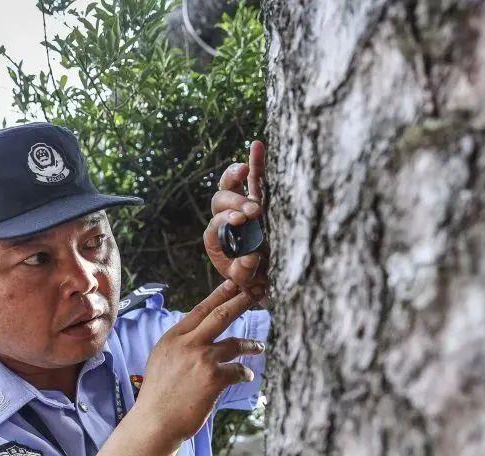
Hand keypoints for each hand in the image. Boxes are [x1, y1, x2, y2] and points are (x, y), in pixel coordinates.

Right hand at [133, 280, 264, 442]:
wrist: (156, 421)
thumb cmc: (160, 394)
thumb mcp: (163, 359)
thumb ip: (180, 344)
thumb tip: (199, 334)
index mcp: (173, 338)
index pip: (200, 310)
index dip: (219, 295)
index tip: (233, 283)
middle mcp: (188, 344)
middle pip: (221, 315)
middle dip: (242, 301)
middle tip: (257, 293)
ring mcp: (202, 360)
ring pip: (235, 343)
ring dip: (251, 345)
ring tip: (259, 347)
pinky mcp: (214, 379)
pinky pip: (238, 370)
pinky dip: (244, 373)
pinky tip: (245, 377)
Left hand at [204, 140, 268, 307]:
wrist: (268, 275)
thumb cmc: (255, 279)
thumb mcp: (248, 281)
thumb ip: (245, 272)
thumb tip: (250, 257)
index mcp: (218, 239)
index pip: (216, 224)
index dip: (225, 220)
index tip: (241, 222)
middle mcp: (226, 219)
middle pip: (220, 200)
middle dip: (234, 203)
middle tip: (252, 212)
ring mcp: (242, 206)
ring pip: (232, 183)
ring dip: (237, 173)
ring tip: (245, 170)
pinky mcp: (259, 199)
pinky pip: (255, 177)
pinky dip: (255, 162)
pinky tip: (257, 144)